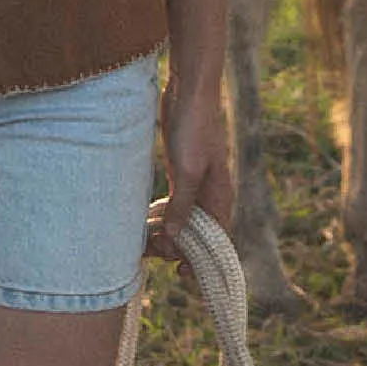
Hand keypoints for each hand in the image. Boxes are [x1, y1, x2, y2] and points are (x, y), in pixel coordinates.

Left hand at [153, 72, 232, 259]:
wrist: (188, 91)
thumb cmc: (194, 128)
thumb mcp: (188, 170)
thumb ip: (183, 205)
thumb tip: (176, 239)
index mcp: (220, 195)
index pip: (217, 239)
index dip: (202, 260)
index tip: (182, 274)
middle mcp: (210, 192)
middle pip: (198, 232)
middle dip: (178, 247)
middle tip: (154, 252)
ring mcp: (195, 181)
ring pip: (183, 218)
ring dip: (168, 232)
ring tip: (146, 241)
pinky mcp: (180, 169)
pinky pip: (174, 202)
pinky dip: (163, 214)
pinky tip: (147, 220)